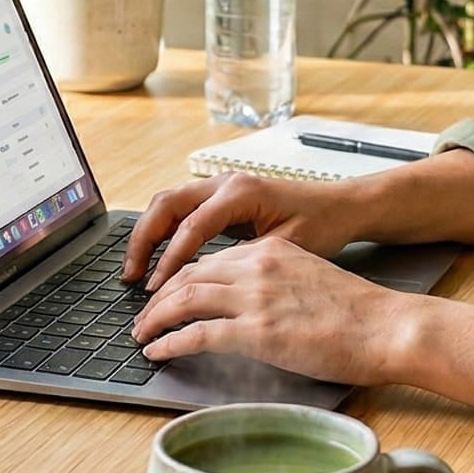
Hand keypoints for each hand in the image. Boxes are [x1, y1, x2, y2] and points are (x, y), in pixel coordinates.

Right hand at [121, 171, 372, 286]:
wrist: (343, 205)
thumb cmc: (322, 225)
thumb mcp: (284, 249)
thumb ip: (244, 262)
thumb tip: (206, 287)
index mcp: (240, 192)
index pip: (191, 227)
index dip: (169, 261)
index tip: (155, 290)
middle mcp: (225, 182)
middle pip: (165, 205)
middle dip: (143, 242)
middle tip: (131, 277)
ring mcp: (221, 185)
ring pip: (168, 204)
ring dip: (149, 236)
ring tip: (137, 271)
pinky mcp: (222, 196)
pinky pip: (182, 210)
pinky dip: (165, 233)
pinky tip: (159, 260)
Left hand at [132, 236, 411, 386]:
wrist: (387, 327)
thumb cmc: (359, 314)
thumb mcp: (310, 280)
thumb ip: (277, 283)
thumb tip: (251, 307)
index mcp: (271, 251)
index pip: (209, 260)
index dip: (179, 280)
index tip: (166, 297)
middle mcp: (257, 266)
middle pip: (188, 275)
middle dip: (158, 298)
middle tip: (143, 318)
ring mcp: (256, 298)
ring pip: (184, 300)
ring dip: (155, 319)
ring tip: (142, 336)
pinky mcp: (257, 332)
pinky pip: (197, 334)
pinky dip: (169, 343)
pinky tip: (158, 352)